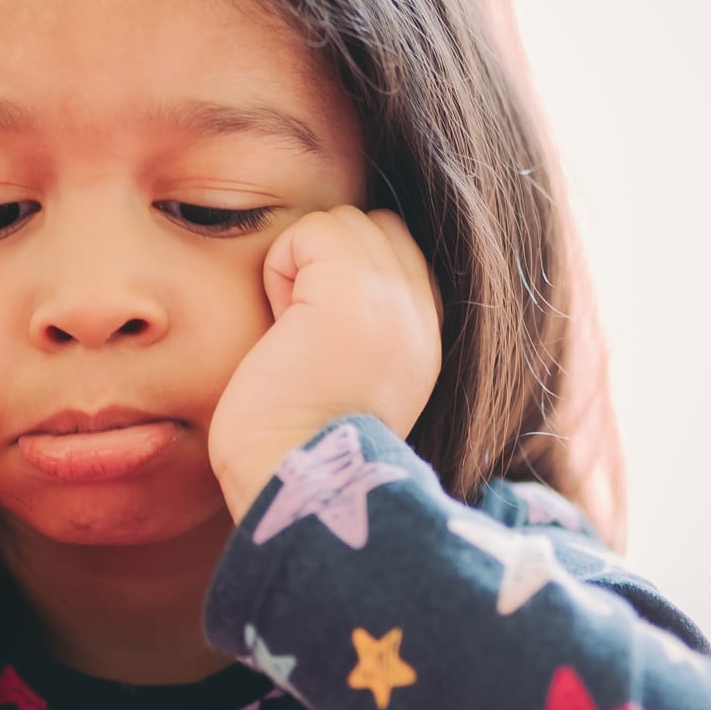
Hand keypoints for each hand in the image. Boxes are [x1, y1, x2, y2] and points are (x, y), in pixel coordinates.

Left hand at [208, 207, 442, 521]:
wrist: (298, 488)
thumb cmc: (294, 444)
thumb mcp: (349, 377)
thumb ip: (360, 325)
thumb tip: (321, 280)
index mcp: (427, 337)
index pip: (397, 250)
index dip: (344, 272)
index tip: (317, 335)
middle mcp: (425, 314)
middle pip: (374, 227)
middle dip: (325, 262)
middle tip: (301, 331)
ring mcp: (396, 300)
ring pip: (343, 222)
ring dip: (303, 265)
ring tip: (295, 331)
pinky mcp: (354, 293)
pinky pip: (311, 230)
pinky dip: (283, 266)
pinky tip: (284, 325)